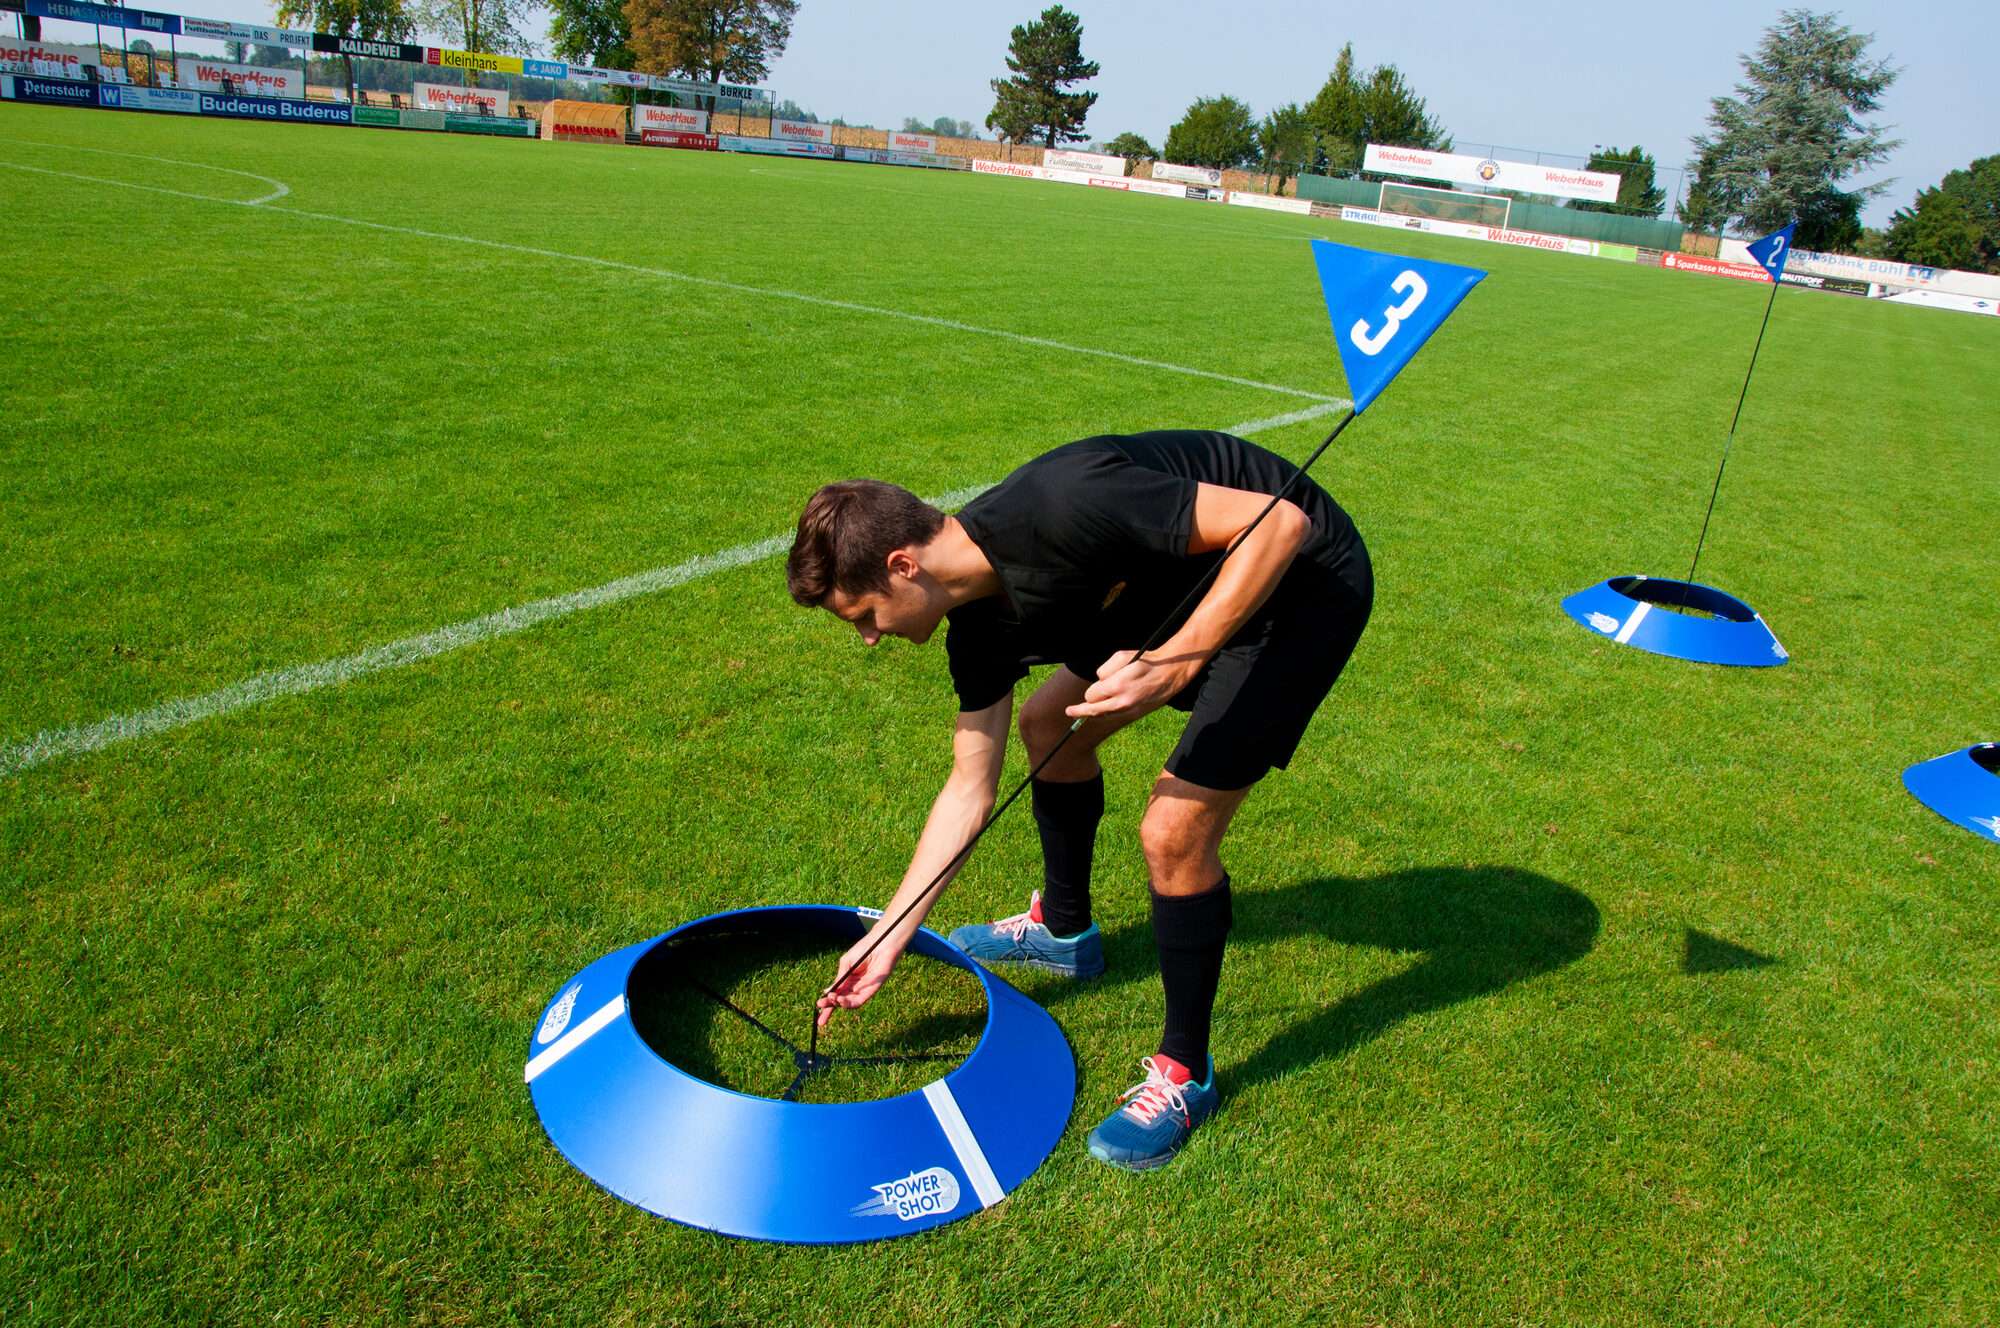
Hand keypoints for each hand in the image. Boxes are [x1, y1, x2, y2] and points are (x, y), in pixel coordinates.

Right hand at [817, 929, 904, 1028]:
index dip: (827, 1001)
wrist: (879, 944)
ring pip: (850, 1003)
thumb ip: (839, 979)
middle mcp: (855, 987)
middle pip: (841, 1001)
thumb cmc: (864, 950)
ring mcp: (863, 989)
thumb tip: (827, 992)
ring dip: (839, 1004)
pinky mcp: (872, 990)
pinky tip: (840, 1000)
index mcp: (848, 980)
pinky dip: (849, 1002)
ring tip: (832, 1000)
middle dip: (830, 1008)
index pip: (836, 994)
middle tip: (821, 1010)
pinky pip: (860, 1000)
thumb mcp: (846, 964)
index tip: (817, 1005)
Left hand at [1064, 649, 1197, 720]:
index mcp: (1117, 685)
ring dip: (1094, 712)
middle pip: (1093, 710)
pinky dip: (1106, 714)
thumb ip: (1105, 670)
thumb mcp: (1122, 656)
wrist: (1170, 673)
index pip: (1091, 695)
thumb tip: (1098, 682)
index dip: (1090, 691)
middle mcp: (1122, 701)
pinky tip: (1100, 712)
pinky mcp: (1136, 714)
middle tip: (1070, 710)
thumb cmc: (1145, 661)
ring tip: (1078, 714)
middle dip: (1085, 706)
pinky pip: (1114, 716)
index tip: (1081, 697)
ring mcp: (1130, 710)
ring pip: (1103, 716)